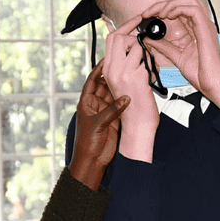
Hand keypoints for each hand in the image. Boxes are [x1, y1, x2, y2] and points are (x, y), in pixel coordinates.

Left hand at [69, 60, 128, 189]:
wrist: (93, 160)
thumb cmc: (87, 143)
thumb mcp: (98, 123)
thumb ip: (112, 110)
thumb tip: (125, 98)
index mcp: (86, 102)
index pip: (92, 81)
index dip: (99, 70)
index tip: (108, 60)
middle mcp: (96, 105)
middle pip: (105, 86)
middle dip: (114, 77)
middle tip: (124, 67)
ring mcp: (105, 112)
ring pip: (114, 95)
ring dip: (121, 89)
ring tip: (131, 78)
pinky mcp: (114, 119)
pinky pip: (121, 107)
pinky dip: (126, 101)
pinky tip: (133, 94)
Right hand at [102, 21, 158, 161]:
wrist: (138, 124)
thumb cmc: (134, 104)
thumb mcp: (123, 81)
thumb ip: (125, 63)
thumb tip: (132, 44)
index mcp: (107, 69)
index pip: (111, 39)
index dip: (123, 26)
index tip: (136, 20)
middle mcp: (112, 69)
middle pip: (119, 37)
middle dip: (134, 31)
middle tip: (145, 31)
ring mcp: (123, 73)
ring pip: (136, 46)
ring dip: (147, 54)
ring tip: (149, 69)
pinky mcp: (136, 78)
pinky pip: (147, 60)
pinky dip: (153, 66)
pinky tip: (152, 79)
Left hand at [138, 0, 219, 108]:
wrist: (213, 85)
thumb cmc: (201, 75)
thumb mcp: (177, 57)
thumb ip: (163, 47)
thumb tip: (149, 39)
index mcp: (195, 31)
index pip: (178, 11)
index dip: (162, 10)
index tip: (147, 17)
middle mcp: (200, 25)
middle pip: (183, 2)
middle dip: (164, 4)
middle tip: (149, 13)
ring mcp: (204, 25)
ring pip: (188, 1)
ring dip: (170, 4)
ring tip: (158, 13)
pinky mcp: (206, 28)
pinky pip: (192, 9)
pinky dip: (178, 8)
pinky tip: (168, 15)